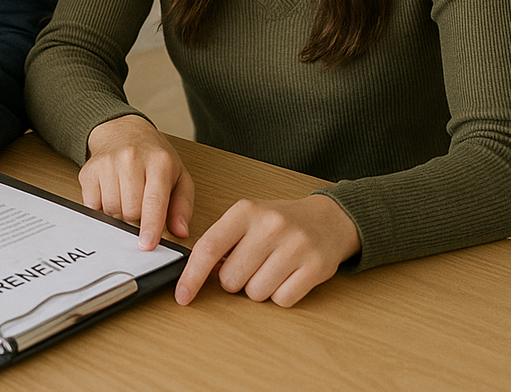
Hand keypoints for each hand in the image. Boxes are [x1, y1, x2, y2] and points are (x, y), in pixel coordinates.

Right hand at [80, 114, 194, 248]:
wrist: (124, 131)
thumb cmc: (154, 157)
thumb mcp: (179, 177)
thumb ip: (182, 206)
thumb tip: (181, 232)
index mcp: (159, 162)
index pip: (153, 200)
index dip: (151, 225)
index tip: (147, 245)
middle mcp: (131, 158)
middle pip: (131, 211)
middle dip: (137, 219)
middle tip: (142, 207)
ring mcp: (107, 163)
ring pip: (112, 210)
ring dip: (120, 214)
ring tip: (127, 198)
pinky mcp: (89, 170)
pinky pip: (93, 206)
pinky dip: (103, 209)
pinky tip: (112, 196)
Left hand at [174, 194, 360, 307]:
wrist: (328, 219)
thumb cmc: (280, 221)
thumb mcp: (247, 218)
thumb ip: (222, 240)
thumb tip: (197, 272)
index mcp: (246, 211)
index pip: (209, 247)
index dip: (192, 275)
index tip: (182, 295)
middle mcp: (269, 226)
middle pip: (231, 278)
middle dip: (234, 279)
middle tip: (250, 263)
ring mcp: (294, 246)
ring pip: (255, 293)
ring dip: (258, 288)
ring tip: (271, 267)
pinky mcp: (315, 268)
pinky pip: (282, 300)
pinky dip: (280, 294)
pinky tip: (287, 275)